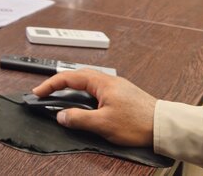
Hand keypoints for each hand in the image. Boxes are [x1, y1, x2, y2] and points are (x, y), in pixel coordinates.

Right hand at [32, 69, 156, 146]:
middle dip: (59, 83)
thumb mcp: (103, 123)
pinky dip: (84, 95)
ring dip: (72, 89)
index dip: (50, 85)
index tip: (38, 92)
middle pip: (76, 76)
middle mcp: (108, 81)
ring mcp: (116, 87)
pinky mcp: (121, 95)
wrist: (165, 126)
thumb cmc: (139, 122)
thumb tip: (61, 115)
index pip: (68, 77)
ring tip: (61, 99)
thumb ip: (78, 118)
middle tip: (46, 93)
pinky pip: (96, 91)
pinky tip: (84, 106)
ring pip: (87, 83)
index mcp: (102, 82)